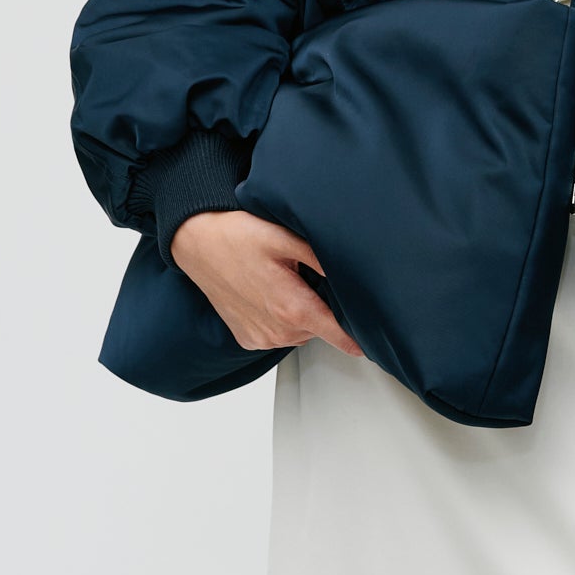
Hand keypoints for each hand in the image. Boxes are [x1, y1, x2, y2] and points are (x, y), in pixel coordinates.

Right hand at [169, 210, 364, 357]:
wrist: (196, 242)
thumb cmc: (239, 235)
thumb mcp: (288, 238)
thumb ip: (324, 259)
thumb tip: (356, 274)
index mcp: (293, 308)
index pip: (340, 335)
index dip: (360, 335)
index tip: (377, 334)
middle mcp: (277, 331)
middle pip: (321, 329)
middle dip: (326, 309)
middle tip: (314, 278)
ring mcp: (261, 338)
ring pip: (301, 332)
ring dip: (303, 313)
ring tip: (288, 282)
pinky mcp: (248, 338)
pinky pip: (279, 334)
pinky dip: (282, 319)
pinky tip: (271, 293)